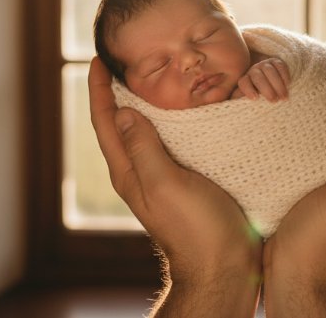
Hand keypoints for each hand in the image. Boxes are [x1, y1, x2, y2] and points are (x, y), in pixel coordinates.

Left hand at [88, 57, 260, 316]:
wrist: (226, 267)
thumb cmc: (196, 228)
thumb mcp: (166, 183)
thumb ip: (144, 147)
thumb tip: (123, 111)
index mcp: (129, 172)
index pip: (106, 123)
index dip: (100, 90)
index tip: (99, 58)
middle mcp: (142, 172)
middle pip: (123, 124)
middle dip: (121, 90)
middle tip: (128, 59)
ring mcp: (164, 178)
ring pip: (150, 131)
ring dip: (150, 103)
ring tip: (160, 75)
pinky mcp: (188, 180)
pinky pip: (174, 142)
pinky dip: (176, 119)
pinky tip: (192, 109)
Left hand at [231, 56, 290, 100]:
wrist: (271, 91)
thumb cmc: (257, 100)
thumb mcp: (246, 103)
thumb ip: (241, 104)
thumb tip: (235, 108)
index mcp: (244, 81)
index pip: (244, 82)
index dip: (248, 89)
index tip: (255, 98)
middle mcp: (253, 71)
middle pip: (257, 76)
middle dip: (266, 88)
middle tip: (274, 100)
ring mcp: (265, 65)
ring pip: (269, 70)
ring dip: (277, 83)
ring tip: (284, 97)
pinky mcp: (276, 62)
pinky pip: (280, 65)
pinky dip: (284, 74)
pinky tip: (288, 84)